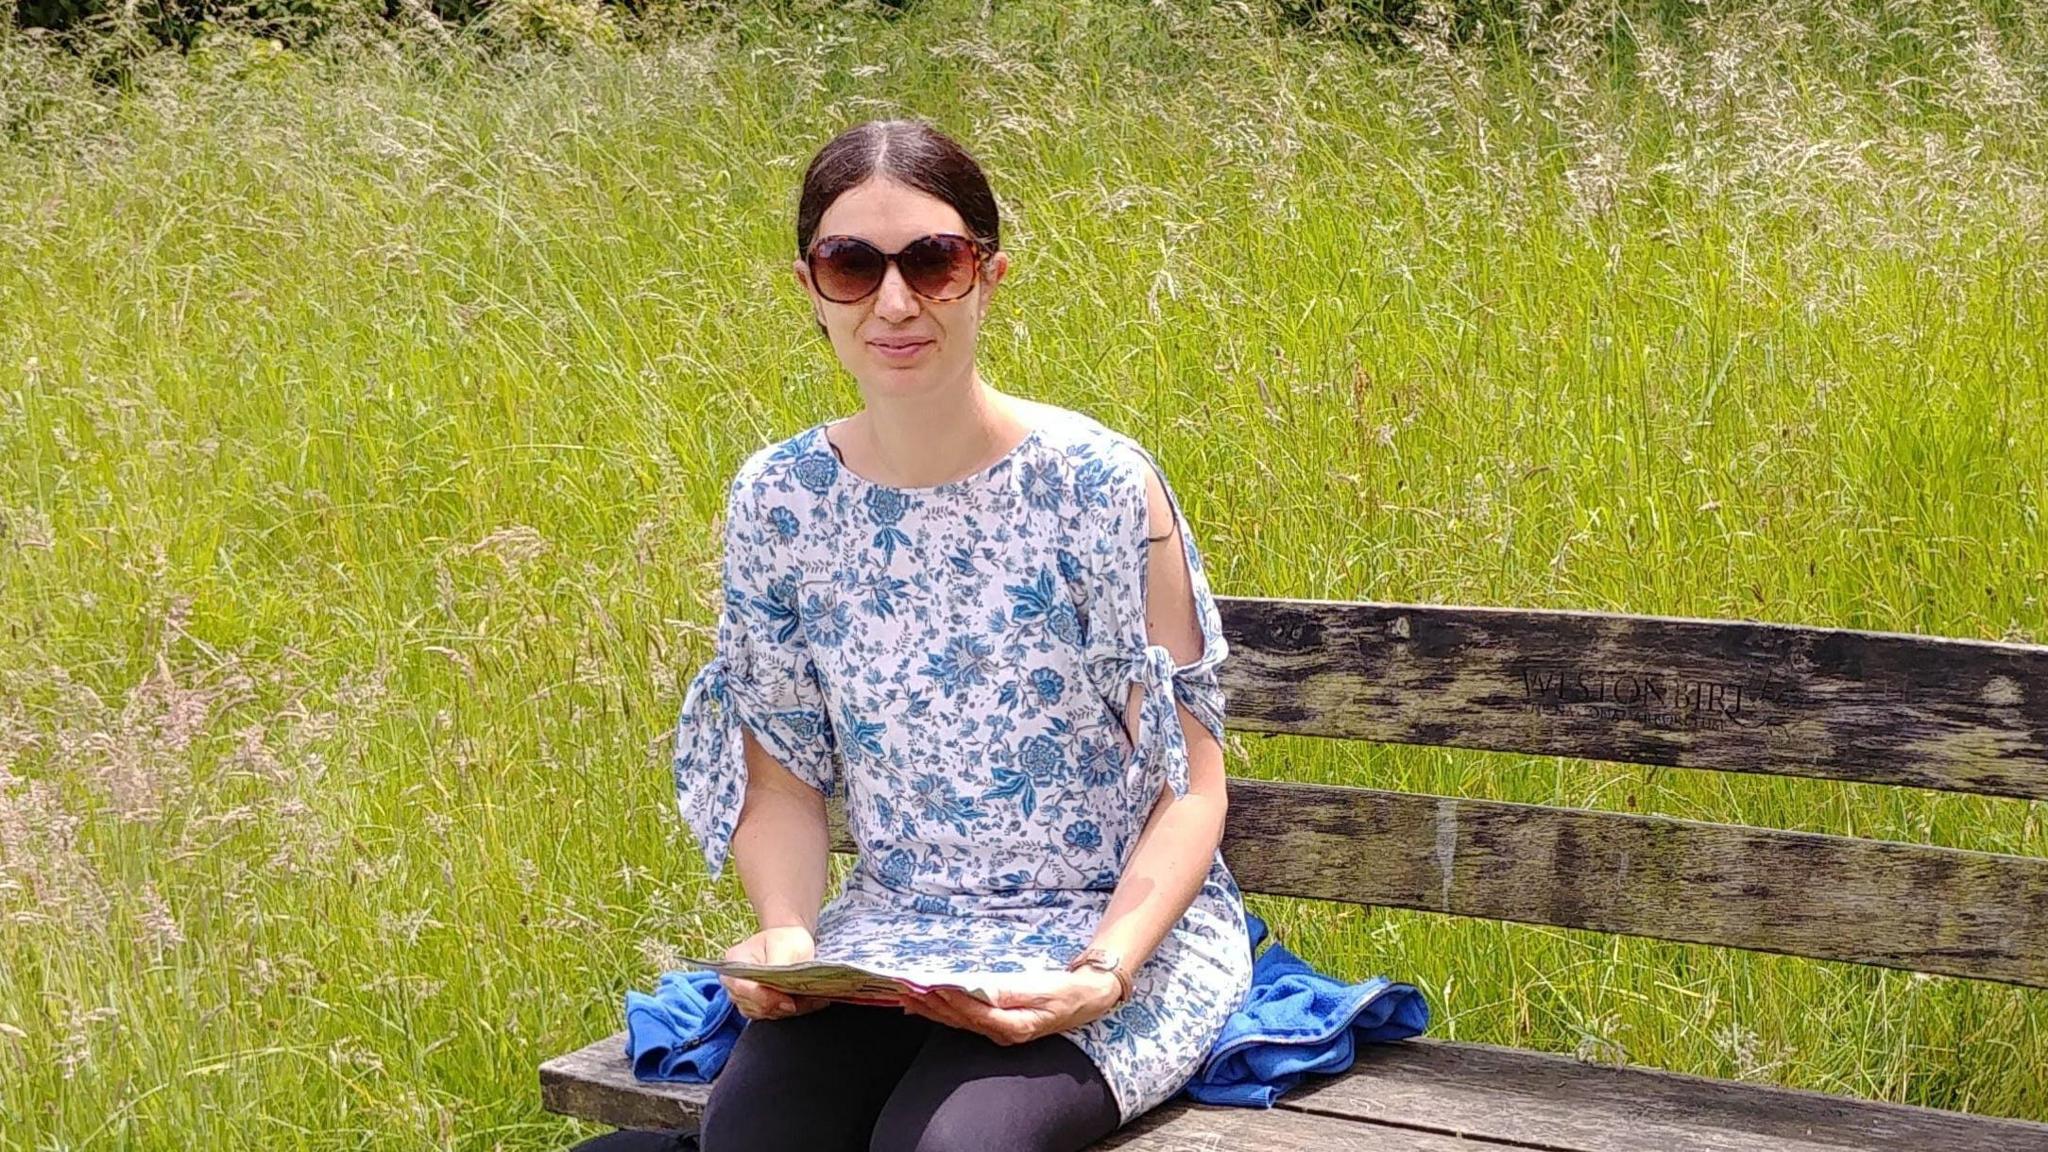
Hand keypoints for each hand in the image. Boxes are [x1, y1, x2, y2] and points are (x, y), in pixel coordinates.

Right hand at [720, 925, 830, 1020]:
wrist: (789, 943)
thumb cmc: (784, 940)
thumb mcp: (784, 945)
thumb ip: (779, 968)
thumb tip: (780, 993)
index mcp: (735, 961)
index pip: (743, 987)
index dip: (764, 997)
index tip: (789, 1000)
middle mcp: (735, 983)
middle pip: (753, 1006)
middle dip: (780, 1005)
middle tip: (805, 998)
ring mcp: (745, 998)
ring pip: (765, 1014)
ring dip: (788, 1009)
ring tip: (809, 998)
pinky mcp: (758, 1008)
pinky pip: (774, 1016)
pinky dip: (792, 1010)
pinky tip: (807, 1001)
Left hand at [898, 966, 1124, 1045]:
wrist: (1086, 998)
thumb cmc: (1065, 992)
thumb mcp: (1041, 989)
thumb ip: (1010, 991)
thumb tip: (981, 988)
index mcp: (1012, 1026)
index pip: (973, 1012)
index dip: (950, 998)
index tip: (929, 984)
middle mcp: (1002, 1033)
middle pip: (959, 1020)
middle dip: (931, 1004)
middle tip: (905, 988)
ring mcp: (999, 1031)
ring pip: (958, 1022)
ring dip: (932, 1009)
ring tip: (907, 997)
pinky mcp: (998, 1024)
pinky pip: (966, 1020)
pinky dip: (945, 1012)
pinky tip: (929, 1006)